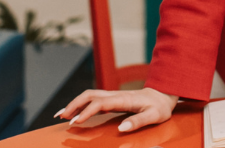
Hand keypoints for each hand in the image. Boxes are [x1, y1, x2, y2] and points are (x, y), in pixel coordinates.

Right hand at [55, 87, 179, 131]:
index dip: (87, 111)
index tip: (76, 121)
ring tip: (61, 115)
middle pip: (90, 95)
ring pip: (89, 95)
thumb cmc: (159, 107)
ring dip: (74, 103)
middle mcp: (115, 95)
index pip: (100, 103)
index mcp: (124, 99)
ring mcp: (112, 95)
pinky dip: (80, 104)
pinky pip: (92, 99)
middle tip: (62, 118)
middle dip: (74, 105)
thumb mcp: (154, 116)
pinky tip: (72, 112)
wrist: (163, 95)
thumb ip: (138, 121)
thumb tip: (121, 128)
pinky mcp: (111, 99)